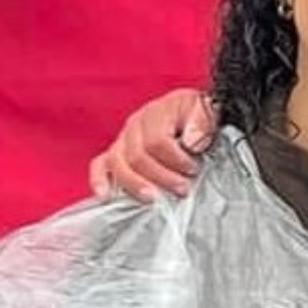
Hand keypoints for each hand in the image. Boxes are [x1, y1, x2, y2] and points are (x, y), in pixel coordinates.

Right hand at [92, 90, 219, 201]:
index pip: (158, 141)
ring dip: (135, 183)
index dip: (176, 159)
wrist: (191, 113)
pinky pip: (100, 165)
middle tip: (183, 189)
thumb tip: (191, 143)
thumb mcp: (207, 110)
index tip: (194, 169)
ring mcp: (122, 140)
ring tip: (153, 198)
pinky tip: (105, 195)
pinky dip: (100, 180)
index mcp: (156, 113)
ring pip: (118, 163)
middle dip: (162, 177)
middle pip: (138, 156)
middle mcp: (134, 126)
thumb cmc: (197, 115)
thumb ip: (202, 122)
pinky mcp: (115, 153)